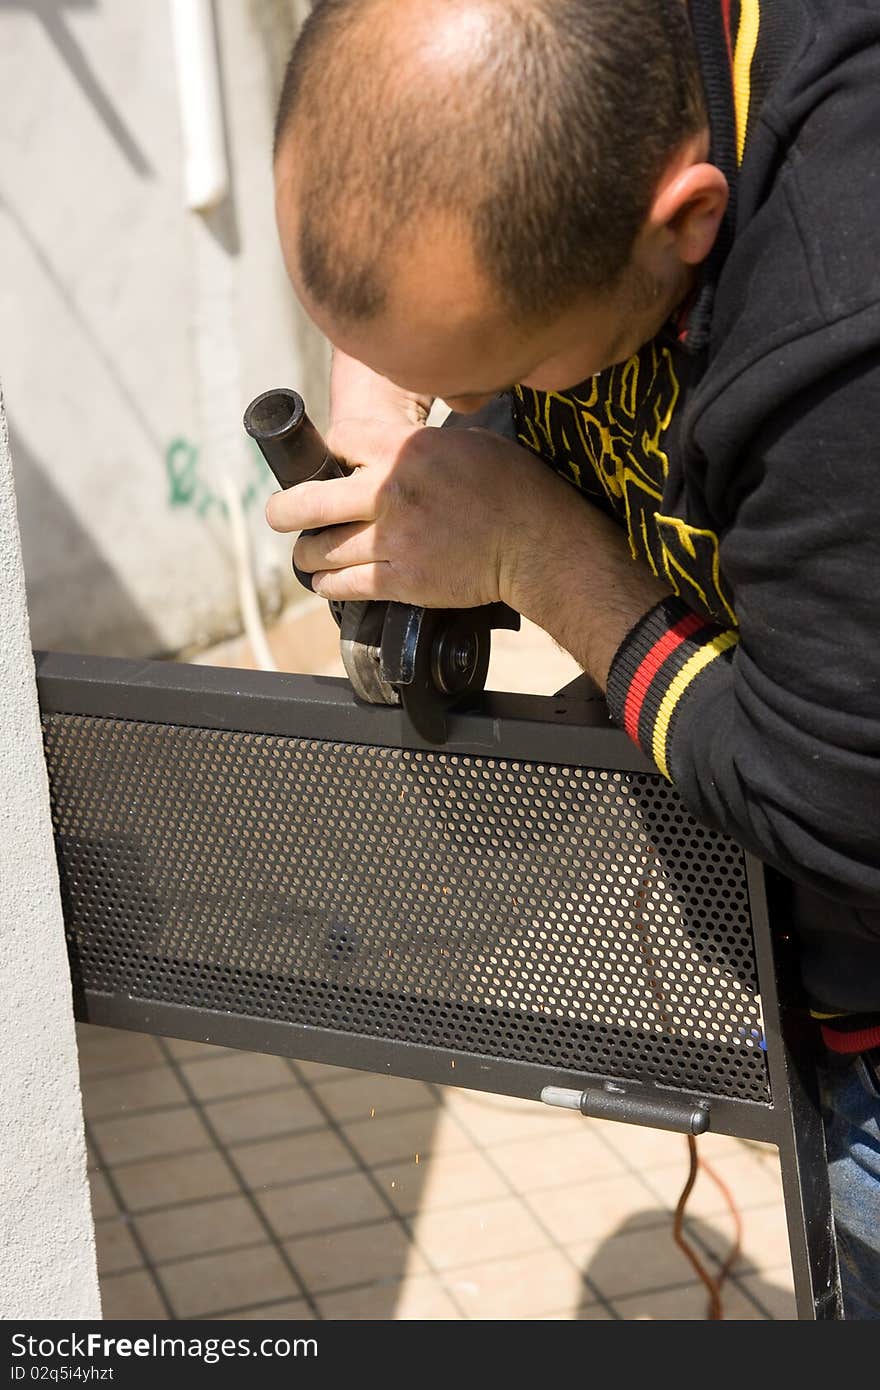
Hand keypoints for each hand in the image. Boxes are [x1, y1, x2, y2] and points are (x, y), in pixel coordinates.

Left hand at [264, 416, 571, 609]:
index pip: (337, 442)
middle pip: (306, 501)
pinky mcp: (402, 582)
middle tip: (280, 514)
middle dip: (284, 510)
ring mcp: (393, 541)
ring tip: (310, 553)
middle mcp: (390, 492)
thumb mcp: (467, 442)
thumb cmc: (514, 489)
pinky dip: (329, 585)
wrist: (539, 545)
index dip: (329, 453)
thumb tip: (389, 446)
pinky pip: (343, 586)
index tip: (332, 465)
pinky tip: (329, 581)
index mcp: (405, 449)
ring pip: (320, 549)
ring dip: (309, 553)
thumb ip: (419, 445)